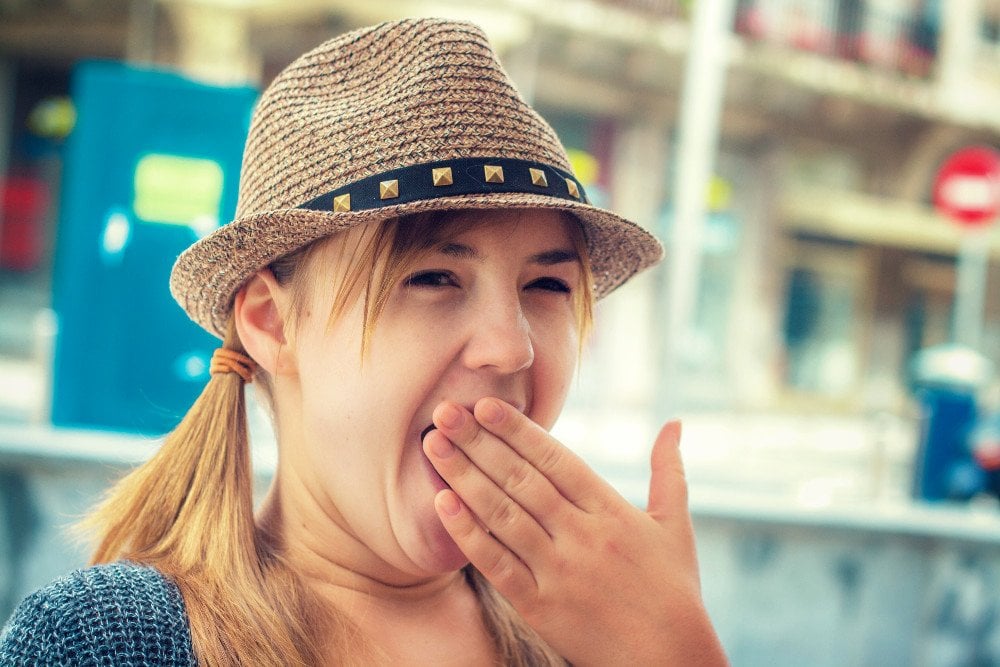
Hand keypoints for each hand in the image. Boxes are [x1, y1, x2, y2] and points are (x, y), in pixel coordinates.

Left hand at [423, 398, 728, 665]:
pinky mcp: (540, 606)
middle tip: (445, 411)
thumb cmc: (674, 588)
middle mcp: (582, 535)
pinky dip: (468, 533)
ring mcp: (559, 571)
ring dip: (464, 476)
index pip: (555, 458)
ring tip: (434, 445)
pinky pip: (497, 563)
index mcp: (611, 510)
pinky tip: (443, 503)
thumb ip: (668, 469)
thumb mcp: (675, 524)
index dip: (518, 429)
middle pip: (521, 479)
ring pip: (503, 514)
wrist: (669, 658)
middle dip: (479, 441)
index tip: (485, 404)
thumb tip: (675, 422)